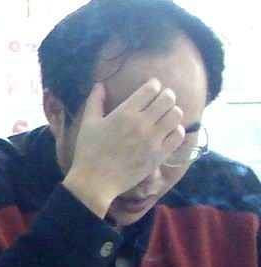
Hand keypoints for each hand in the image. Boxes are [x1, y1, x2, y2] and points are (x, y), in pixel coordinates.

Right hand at [62, 80, 184, 218]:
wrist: (95, 181)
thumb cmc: (89, 151)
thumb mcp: (88, 124)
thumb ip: (94, 102)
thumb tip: (100, 85)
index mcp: (124, 113)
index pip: (151, 88)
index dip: (153, 84)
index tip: (150, 88)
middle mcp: (142, 123)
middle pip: (168, 98)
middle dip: (166, 95)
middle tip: (160, 100)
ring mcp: (153, 139)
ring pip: (176, 114)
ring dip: (172, 111)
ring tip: (165, 116)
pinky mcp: (159, 154)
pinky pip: (178, 135)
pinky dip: (176, 130)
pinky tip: (167, 132)